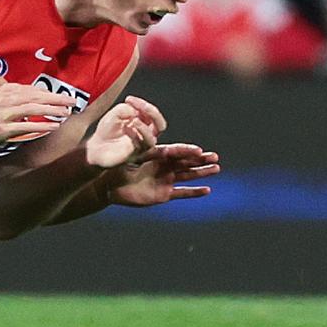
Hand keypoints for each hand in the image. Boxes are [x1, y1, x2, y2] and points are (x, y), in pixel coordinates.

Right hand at [0, 83, 76, 145]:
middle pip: (36, 96)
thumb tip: (32, 98)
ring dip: (52, 110)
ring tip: (66, 113)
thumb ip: (12, 97)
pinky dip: (41, 125)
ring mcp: (4, 114)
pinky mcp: (2, 128)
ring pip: (33, 108)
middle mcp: (5, 99)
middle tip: (73, 101)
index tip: (63, 95)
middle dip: (56, 98)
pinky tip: (53, 126)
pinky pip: (26, 126)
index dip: (49, 92)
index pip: (32, 89)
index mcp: (4, 90)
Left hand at [84, 96, 164, 167]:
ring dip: (144, 127)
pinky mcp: (136, 152)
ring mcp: (142, 143)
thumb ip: (124, 109)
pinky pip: (142, 145)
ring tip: (134, 121)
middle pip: (160, 124)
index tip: (129, 99)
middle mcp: (145, 132)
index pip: (151, 112)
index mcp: (142, 121)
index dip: (142, 103)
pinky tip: (126, 130)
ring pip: (153, 136)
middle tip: (142, 107)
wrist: (97, 147)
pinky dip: (135, 135)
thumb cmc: (107, 131)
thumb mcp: (114, 114)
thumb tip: (135, 110)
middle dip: (152, 113)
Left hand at [102, 143, 219, 205]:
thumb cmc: (116, 168)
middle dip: (200, 160)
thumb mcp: (130, 156)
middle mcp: (163, 167)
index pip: (175, 152)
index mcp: (156, 156)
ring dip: (201, 173)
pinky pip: (182, 193)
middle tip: (215, 157)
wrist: (109, 187)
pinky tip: (207, 189)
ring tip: (216, 169)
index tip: (199, 150)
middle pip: (185, 163)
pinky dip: (194, 192)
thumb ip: (140, 148)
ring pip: (187, 176)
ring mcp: (165, 181)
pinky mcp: (163, 194)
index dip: (187, 151)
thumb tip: (144, 132)